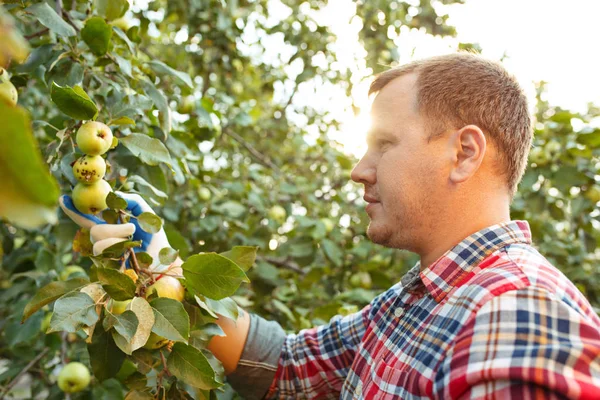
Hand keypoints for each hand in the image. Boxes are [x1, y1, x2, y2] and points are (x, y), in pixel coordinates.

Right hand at [59, 191, 179, 272]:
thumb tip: (115, 195)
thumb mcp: (147, 215)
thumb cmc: (156, 240)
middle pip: (93, 229)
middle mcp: (103, 242)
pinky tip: (128, 251)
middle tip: (131, 228)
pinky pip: (101, 249)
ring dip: (117, 235)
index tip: (64, 198)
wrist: (163, 263)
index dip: (75, 210)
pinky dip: (117, 245)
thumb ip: (134, 201)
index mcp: (111, 228)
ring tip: (133, 239)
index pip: (88, 219)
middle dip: (113, 226)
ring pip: (95, 237)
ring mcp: (102, 256)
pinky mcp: (102, 267)